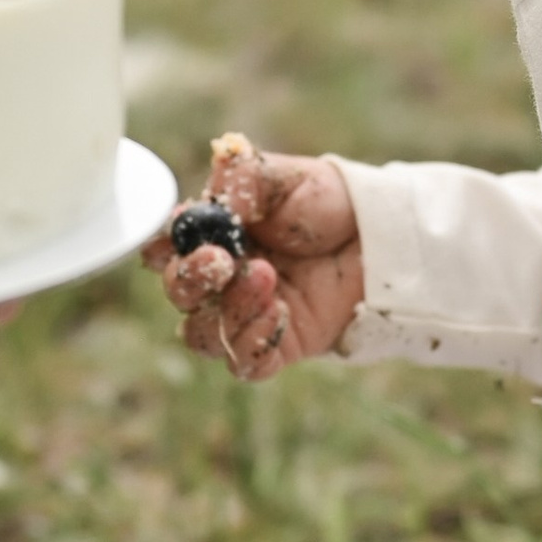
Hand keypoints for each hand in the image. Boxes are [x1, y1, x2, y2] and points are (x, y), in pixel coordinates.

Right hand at [144, 138, 361, 378]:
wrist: (381, 233)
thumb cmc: (328, 201)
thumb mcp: (286, 178)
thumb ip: (244, 179)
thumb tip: (212, 193)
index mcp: (211, 236)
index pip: (165, 248)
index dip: (160, 246)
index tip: (174, 236)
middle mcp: (221, 280)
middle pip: (180, 294)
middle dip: (191, 279)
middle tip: (222, 261)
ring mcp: (246, 314)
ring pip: (204, 334)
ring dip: (227, 309)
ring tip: (265, 278)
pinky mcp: (278, 345)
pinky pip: (246, 364)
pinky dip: (252, 342)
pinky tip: (277, 313)